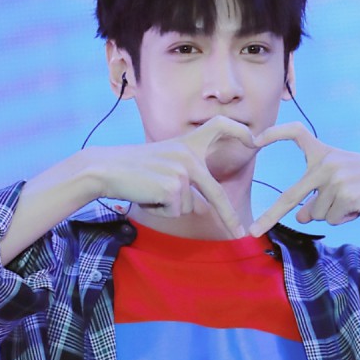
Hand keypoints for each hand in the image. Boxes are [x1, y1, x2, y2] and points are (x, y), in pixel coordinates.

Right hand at [90, 116, 256, 238]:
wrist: (104, 169)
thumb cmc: (131, 170)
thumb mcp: (163, 165)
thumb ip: (185, 178)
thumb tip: (203, 208)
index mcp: (187, 144)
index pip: (219, 126)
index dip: (239, 131)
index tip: (255, 140)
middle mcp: (188, 155)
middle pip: (216, 193)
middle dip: (228, 217)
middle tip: (240, 233)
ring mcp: (182, 171)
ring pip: (188, 207)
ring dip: (168, 207)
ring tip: (149, 191)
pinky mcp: (173, 187)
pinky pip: (175, 211)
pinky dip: (160, 211)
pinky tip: (146, 195)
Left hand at [249, 122, 359, 236]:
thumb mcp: (340, 185)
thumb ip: (317, 197)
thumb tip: (301, 217)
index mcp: (324, 154)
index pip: (296, 133)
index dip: (274, 134)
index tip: (254, 140)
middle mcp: (326, 163)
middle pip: (291, 196)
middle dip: (270, 216)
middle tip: (253, 231)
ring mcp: (335, 179)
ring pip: (318, 214)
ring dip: (335, 214)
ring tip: (356, 200)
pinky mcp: (345, 195)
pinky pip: (333, 219)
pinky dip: (345, 218)